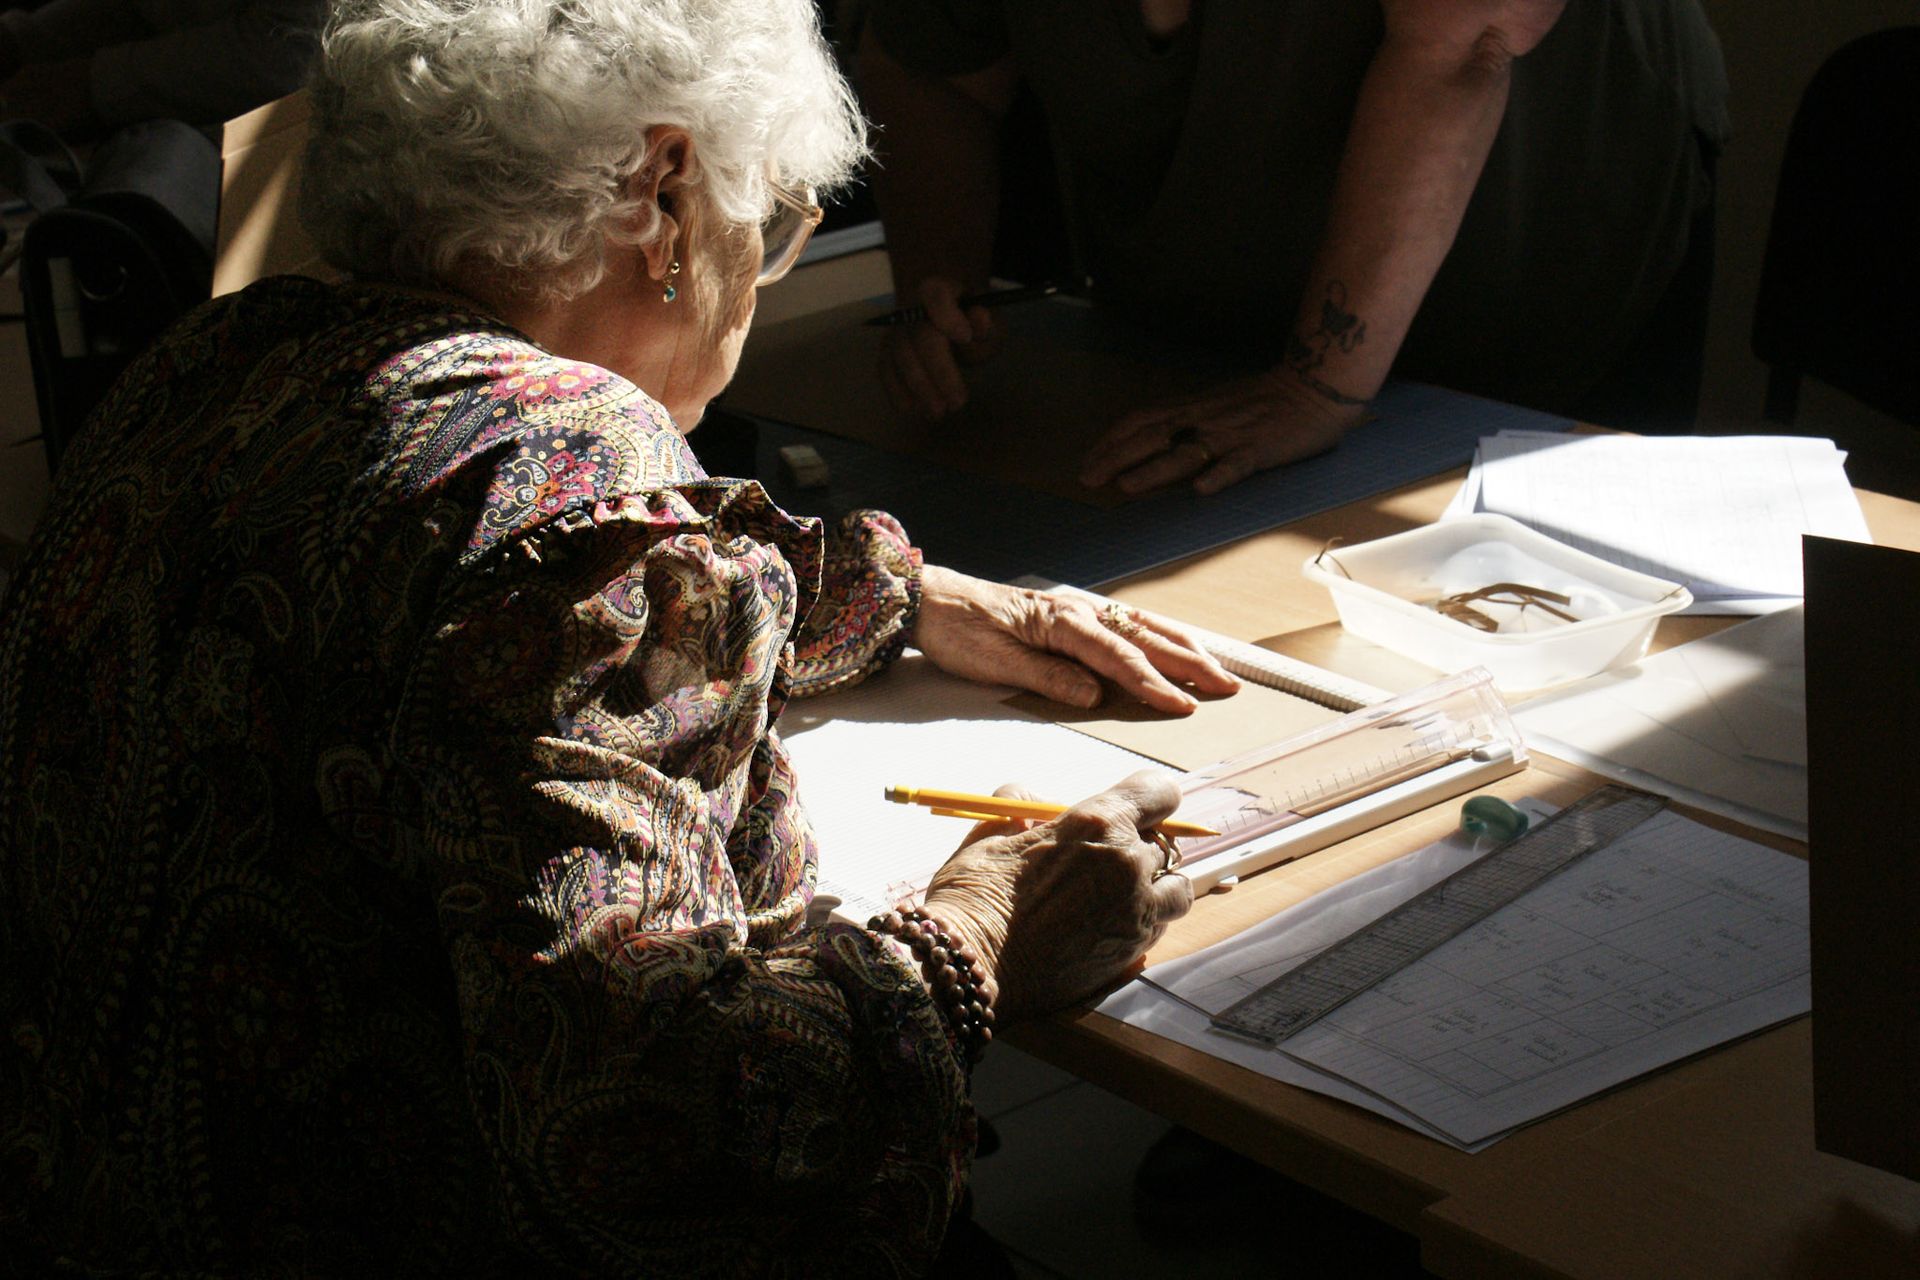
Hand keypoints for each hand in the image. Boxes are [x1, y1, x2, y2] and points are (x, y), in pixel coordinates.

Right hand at [878, 276, 1000, 416]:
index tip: (964, 337)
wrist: (944, 316)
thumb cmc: (969, 320)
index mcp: (939, 289)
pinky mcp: (887, 350)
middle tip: (958, 402)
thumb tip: (980, 320)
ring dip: (919, 387)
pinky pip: (885, 370)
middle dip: (939, 371)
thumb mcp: (988, 319)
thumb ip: (986, 324)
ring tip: (939, 412)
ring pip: (900, 356)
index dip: (946, 315)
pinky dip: (896, 391)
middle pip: (920, 336)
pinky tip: (913, 409)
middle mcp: (911, 307)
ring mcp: (896, 329)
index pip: (936, 294)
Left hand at [912, 565, 1239, 713]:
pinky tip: (1173, 644)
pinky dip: (1157, 634)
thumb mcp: (995, 662)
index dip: (1155, 684)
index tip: (1185, 704)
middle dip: (1189, 663)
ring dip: (1182, 647)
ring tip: (1216, 667)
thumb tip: (1093, 695)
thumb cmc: (960, 630)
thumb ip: (1048, 678)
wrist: (933, 599)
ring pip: (1142, 627)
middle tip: (1226, 686)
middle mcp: (1078, 611)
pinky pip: (1126, 624)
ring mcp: (1078, 610)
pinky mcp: (1073, 615)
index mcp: (1061, 623)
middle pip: (1144, 639)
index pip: (1119, 659)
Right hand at [922, 772, 1192, 1023]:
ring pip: (1175, 888)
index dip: (1149, 798)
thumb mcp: (990, 833)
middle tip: (1104, 858)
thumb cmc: (975, 896)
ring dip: (1155, 886)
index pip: (1158, 793)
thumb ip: (1019, 805)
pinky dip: (1144, 921)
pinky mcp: (1132, 950)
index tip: (1135, 808)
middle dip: (1139, 844)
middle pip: (1164, 841)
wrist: (973, 965)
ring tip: (1118, 895)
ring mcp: (1136, 910)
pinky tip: (1107, 925)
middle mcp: (1127, 863)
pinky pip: (1159, 926)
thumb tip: (1029, 799)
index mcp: (1096, 824)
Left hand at [1078, 366, 1367, 497]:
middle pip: (1153, 436)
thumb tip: (1155, 444)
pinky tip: (1201, 490)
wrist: (1316, 384)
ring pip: (1187, 452)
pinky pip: (1238, 463)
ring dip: (1154, 470)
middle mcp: (1205, 419)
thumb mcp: (1217, 404)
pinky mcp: (1262, 449)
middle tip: (1089, 479)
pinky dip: (1219, 475)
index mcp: (1194, 408)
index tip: (1088, 460)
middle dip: (1117, 457)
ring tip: (1126, 486)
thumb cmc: (1265, 399)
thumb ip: (1188, 422)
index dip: (1112, 441)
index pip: (1142, 421)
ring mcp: (1233, 435)